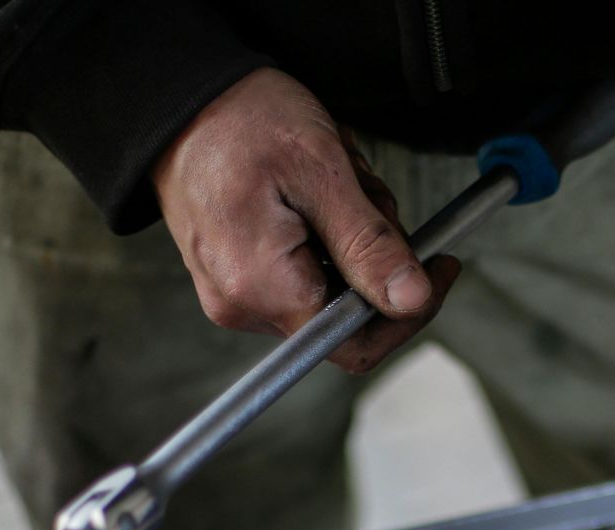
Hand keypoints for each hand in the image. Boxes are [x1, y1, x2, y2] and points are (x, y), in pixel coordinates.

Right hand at [152, 69, 460, 372]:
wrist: (176, 99)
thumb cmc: (241, 120)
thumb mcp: (321, 171)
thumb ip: (368, 245)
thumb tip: (410, 299)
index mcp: (262, 287)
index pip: (355, 344)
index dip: (408, 314)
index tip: (438, 267)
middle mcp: (242, 305)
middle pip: (347, 312)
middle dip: (375, 252)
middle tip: (367, 188)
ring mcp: (235, 294)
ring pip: (331, 288)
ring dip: (351, 235)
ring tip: (333, 177)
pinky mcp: (235, 276)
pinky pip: (303, 272)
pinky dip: (325, 232)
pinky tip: (311, 190)